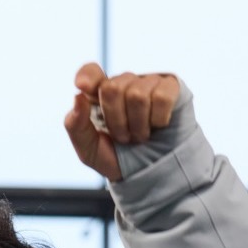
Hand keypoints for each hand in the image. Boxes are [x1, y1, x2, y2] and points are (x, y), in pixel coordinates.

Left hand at [64, 64, 180, 181]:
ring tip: (140, 135)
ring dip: (138, 125)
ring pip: (138, 94)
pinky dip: (157, 119)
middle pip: (113, 88)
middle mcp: (124, 84)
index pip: (90, 73)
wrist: (148, 175)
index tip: (83, 87)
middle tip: (124, 137)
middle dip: (116, 121)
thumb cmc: (117, 159)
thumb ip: (76, 125)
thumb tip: (77, 96)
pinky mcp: (171, 88)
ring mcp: (148, 83)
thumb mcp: (88, 150)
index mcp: (100, 95)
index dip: (88, 76)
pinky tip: (157, 126)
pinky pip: (161, 96)